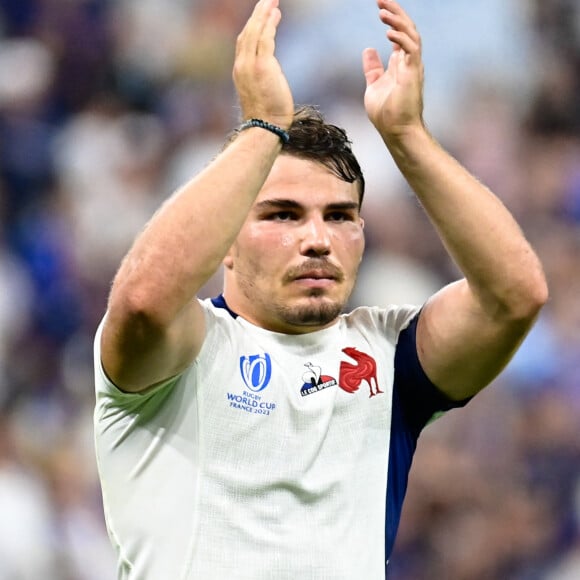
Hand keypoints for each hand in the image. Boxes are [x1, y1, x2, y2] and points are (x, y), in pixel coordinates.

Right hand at [233, 0, 293, 128]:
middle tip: (267, 1)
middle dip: (257, 16)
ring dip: (263, 14)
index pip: (244, 45)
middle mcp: (241, 66)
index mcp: (240, 73)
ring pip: (255, 32)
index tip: (261, 19)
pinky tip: (276, 13)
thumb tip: (272, 82)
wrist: (264, 128)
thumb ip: (264, 83)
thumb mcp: (261, 98)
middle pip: (247, 34)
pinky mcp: (262, 66)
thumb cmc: (266, 120)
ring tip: (272, 1)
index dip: (252, 29)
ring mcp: (250, 65)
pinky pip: (265, 38)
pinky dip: (270, 23)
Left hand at [362, 0, 424, 139]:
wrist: (395, 131)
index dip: (391, 18)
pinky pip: (411, 49)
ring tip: (382, 11)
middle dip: (395, 12)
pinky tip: (388, 32)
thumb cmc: (386, 114)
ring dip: (397, 21)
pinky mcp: (413, 73)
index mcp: (400, 63)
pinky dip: (401, 38)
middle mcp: (408, 61)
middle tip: (380, 0)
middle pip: (406, 29)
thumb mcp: (373, 86)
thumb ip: (372, 68)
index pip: (399, 33)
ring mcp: (412, 66)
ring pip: (411, 34)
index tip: (379, 5)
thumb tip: (368, 49)